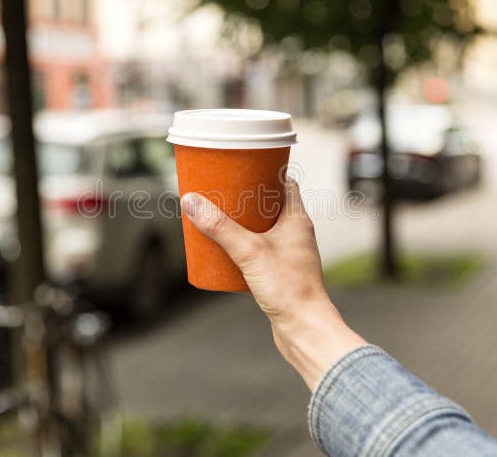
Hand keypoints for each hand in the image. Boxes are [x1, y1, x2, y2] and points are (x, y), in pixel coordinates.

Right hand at [181, 179, 365, 390]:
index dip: (264, 172)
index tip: (241, 167)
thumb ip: (220, 227)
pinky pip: (261, 250)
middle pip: (270, 205)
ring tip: (218, 220)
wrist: (304, 329)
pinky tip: (226, 251)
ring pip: (264, 229)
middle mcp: (297, 233)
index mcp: (297, 219)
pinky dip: (244, 246)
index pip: (284, 183)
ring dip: (243, 223)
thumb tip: (191, 201)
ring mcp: (290, 254)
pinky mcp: (281, 273)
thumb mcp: (249, 251)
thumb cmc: (288, 288)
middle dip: (246, 198)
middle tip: (221, 193)